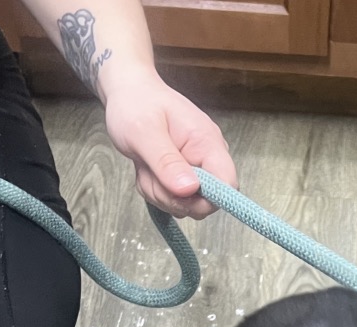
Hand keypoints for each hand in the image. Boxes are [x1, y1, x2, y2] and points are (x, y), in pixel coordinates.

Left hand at [103, 71, 237, 219]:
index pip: (228, 185)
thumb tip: (189, 189)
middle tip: (151, 174)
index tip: (179, 193)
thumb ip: (166, 161)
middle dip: (174, 198)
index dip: (208, 198)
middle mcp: (208, 159)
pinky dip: (156, 191)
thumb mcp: (143, 130)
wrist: (128, 93)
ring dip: (159, 193)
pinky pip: (174, 201)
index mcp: (208, 143)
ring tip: (146, 166)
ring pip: (186, 205)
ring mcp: (196, 170)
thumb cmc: (136, 104)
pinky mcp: (184, 178)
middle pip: (205, 202)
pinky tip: (147, 170)